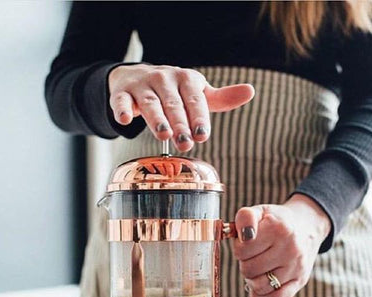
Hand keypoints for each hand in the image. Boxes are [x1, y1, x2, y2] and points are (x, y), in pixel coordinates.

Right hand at [108, 64, 254, 151]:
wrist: (138, 77)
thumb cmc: (174, 91)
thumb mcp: (198, 93)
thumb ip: (221, 98)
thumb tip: (250, 91)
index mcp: (186, 79)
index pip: (194, 99)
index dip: (199, 117)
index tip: (203, 135)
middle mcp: (164, 79)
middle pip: (173, 104)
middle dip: (180, 124)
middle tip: (186, 143)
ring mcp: (143, 85)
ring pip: (150, 103)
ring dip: (156, 119)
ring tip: (164, 135)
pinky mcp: (123, 93)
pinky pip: (121, 100)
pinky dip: (121, 109)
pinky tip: (124, 120)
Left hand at [233, 194, 330, 296]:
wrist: (306, 227)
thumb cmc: (277, 222)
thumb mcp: (260, 211)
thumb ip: (245, 217)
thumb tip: (243, 235)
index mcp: (278, 229)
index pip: (241, 250)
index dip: (238, 247)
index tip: (245, 243)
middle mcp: (290, 249)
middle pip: (248, 269)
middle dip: (244, 263)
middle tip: (252, 255)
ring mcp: (296, 267)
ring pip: (259, 286)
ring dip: (251, 280)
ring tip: (257, 268)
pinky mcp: (300, 282)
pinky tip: (259, 287)